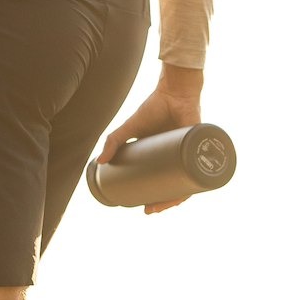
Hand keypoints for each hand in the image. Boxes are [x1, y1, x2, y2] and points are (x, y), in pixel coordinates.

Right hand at [99, 65, 203, 212]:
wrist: (174, 90)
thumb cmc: (155, 106)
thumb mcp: (130, 127)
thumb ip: (114, 142)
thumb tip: (100, 161)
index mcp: (165, 158)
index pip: (163, 182)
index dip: (155, 197)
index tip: (145, 207)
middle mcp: (179, 158)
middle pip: (175, 187)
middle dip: (164, 203)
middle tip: (151, 210)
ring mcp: (190, 154)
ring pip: (187, 183)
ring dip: (176, 198)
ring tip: (164, 206)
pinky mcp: (200, 148)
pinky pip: (199, 171)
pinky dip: (193, 184)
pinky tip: (186, 194)